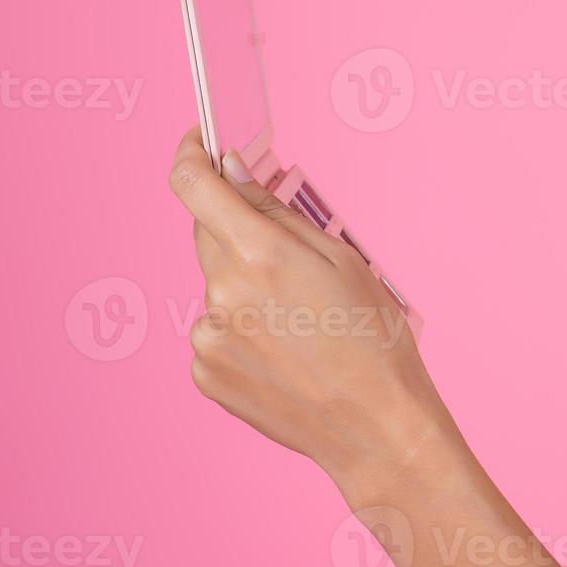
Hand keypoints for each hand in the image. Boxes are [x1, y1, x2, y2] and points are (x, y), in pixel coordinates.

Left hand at [168, 127, 446, 482]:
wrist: (375, 425)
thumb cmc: (373, 339)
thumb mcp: (343, 259)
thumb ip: (277, 213)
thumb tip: (233, 173)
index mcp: (259, 254)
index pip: (193, 185)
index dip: (190, 154)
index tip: (199, 141)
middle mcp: (221, 293)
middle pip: (209, 234)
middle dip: (241, 231)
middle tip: (291, 260)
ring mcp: (206, 336)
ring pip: (216, 285)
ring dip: (245, 286)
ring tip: (300, 322)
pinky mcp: (204, 372)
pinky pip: (214, 330)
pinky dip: (241, 329)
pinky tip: (285, 351)